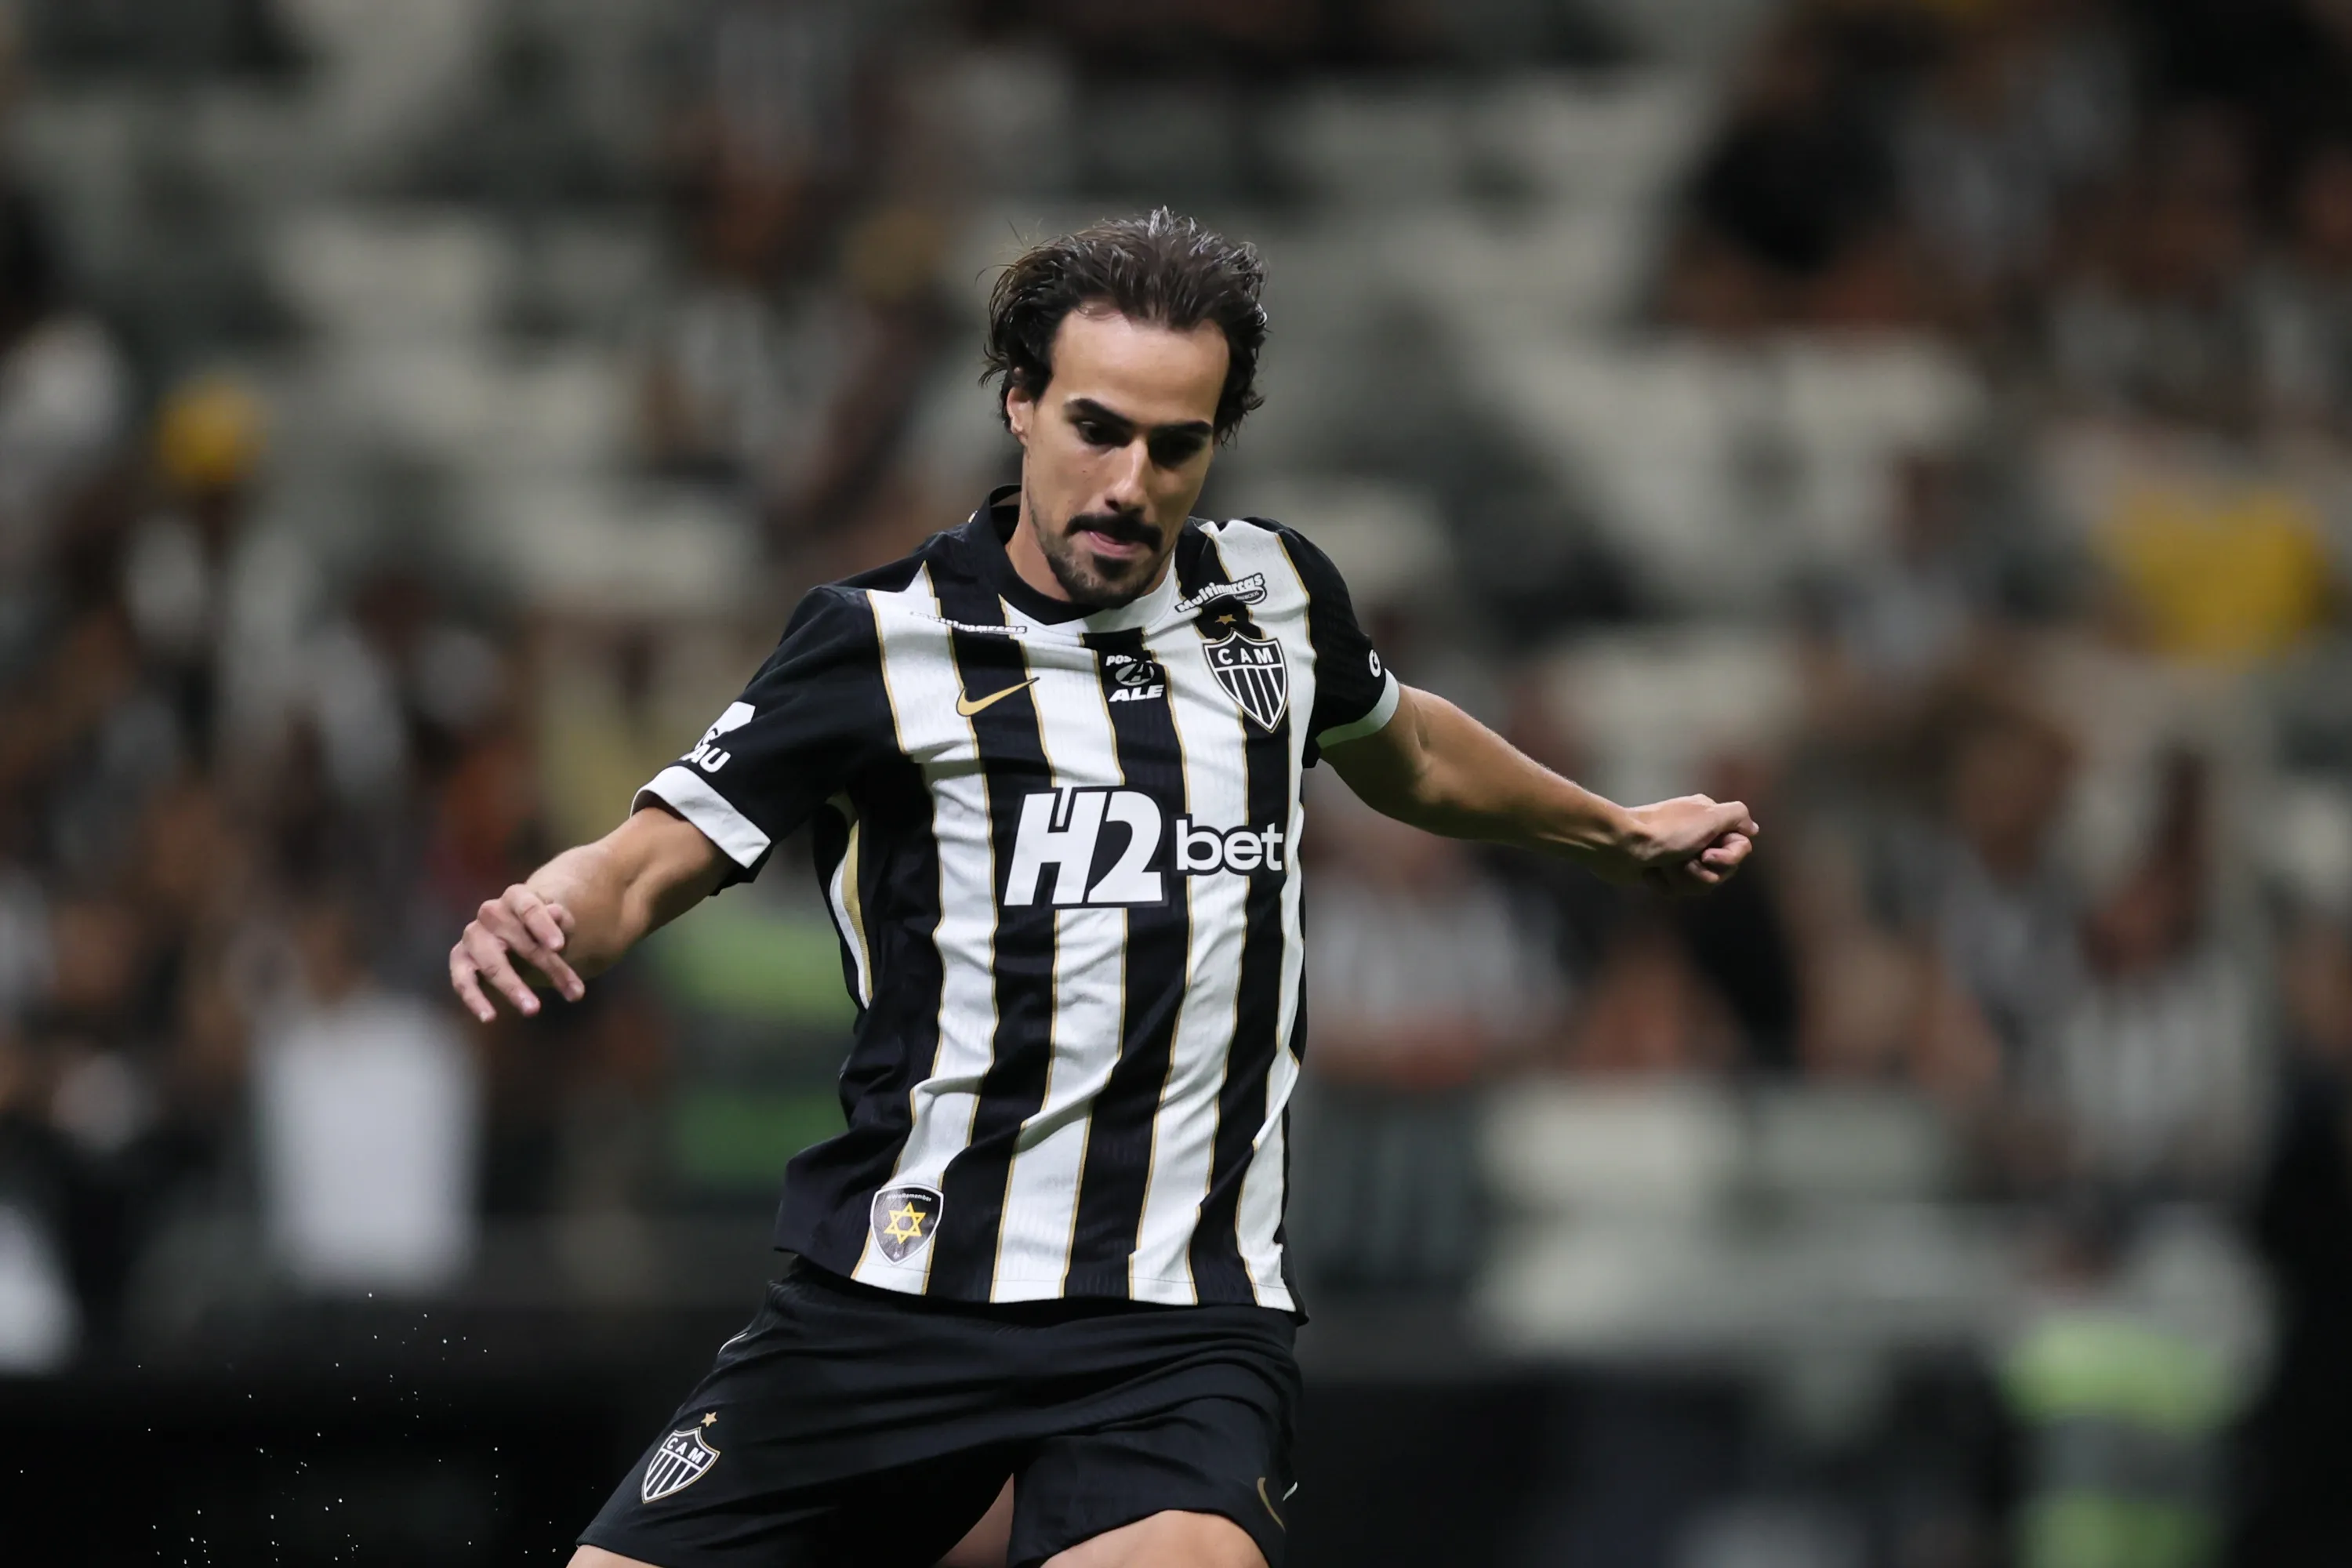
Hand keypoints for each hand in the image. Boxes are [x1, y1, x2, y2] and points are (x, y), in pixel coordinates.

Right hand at [450, 884, 585, 1021]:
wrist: (520, 931)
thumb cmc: (543, 928)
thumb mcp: (559, 924)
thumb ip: (562, 921)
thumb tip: (557, 913)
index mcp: (516, 897)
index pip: (528, 908)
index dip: (543, 926)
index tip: (559, 946)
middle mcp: (490, 913)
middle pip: (518, 941)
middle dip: (549, 968)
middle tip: (575, 993)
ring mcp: (472, 936)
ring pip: (491, 963)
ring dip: (513, 987)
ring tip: (534, 1010)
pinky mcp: (460, 959)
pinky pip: (462, 980)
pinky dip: (474, 999)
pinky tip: (489, 1017)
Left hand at [1606, 795, 1758, 895]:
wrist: (1618, 846)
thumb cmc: (1664, 831)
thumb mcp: (1708, 816)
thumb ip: (1737, 816)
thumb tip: (1752, 828)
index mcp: (1709, 818)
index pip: (1741, 847)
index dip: (1728, 858)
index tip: (1708, 855)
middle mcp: (1697, 834)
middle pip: (1722, 869)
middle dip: (1703, 872)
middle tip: (1683, 862)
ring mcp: (1679, 853)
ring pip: (1701, 883)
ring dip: (1683, 879)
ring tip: (1664, 868)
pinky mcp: (1662, 870)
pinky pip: (1679, 889)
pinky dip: (1666, 884)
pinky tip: (1651, 874)